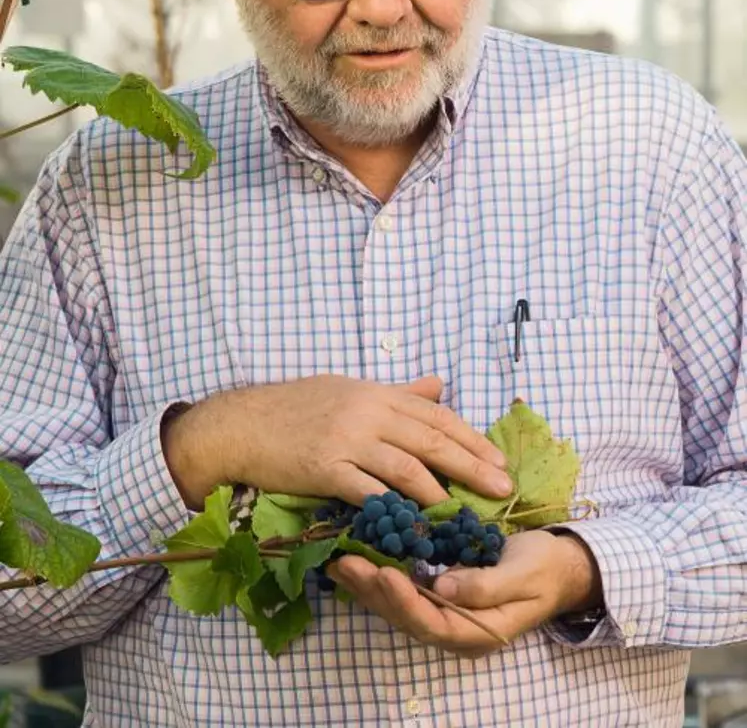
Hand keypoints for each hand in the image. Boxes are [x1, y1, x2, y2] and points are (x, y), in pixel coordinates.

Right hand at [162, 373, 511, 509]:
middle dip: (472, 465)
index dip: (471, 438)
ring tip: (465, 513)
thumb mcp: (350, 389)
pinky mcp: (326, 469)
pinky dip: (394, 510)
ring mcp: (347, 440)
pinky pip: (368, 492)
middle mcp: (368, 412)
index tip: (499, 460)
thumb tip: (438, 384)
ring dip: (441, 493)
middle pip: (431, 439)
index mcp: (376, 393)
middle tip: (502, 488)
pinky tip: (413, 527)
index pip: (435, 414)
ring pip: (407, 466)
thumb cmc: (295, 408)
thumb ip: (397, 392)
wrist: (242, 424)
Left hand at [327, 530, 602, 658]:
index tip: (384, 572)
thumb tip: (445, 588)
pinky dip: (380, 573)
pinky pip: (405, 587)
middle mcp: (455, 627)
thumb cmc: (544, 569)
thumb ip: (485, 586)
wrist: (560, 566)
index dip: (404, 600)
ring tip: (340, 560)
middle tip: (346, 562)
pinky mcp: (440, 591)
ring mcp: (446, 611)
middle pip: (406, 616)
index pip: (431, 622)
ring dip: (368, 584)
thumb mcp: (523, 576)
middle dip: (374, 590)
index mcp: (477, 630)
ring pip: (398, 604)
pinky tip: (359, 555)